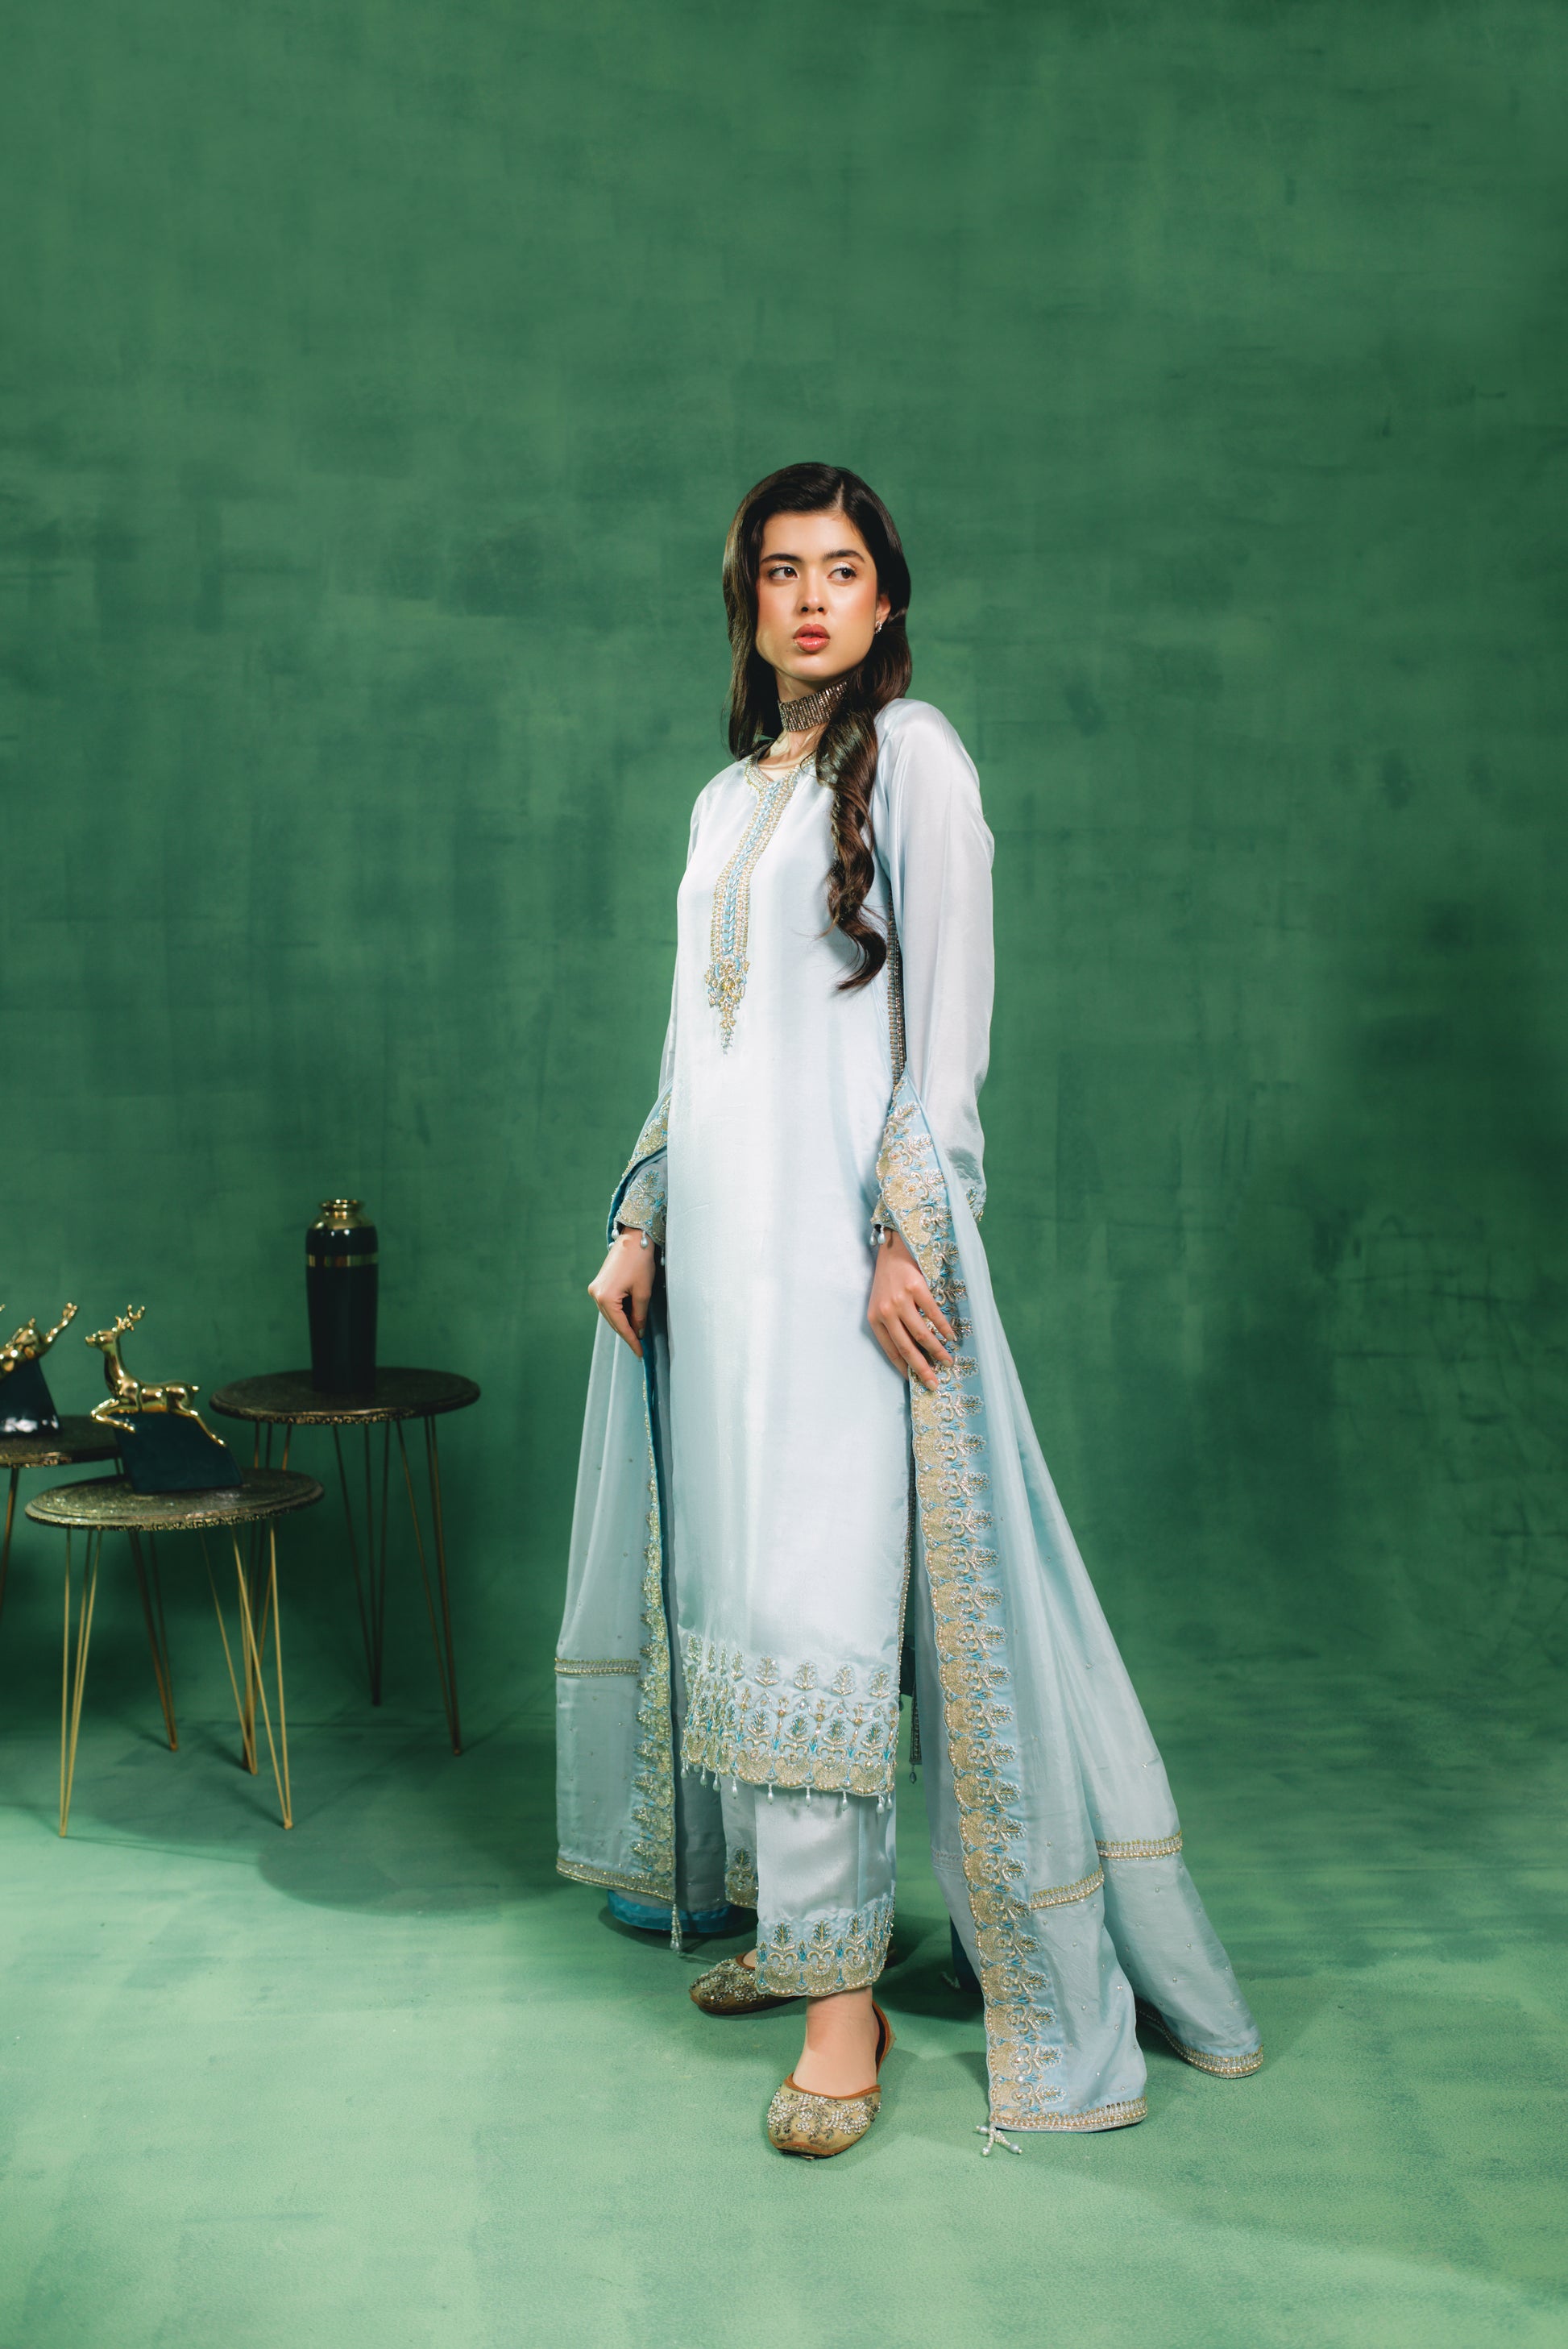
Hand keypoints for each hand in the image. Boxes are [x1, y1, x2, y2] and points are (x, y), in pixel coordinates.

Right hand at [588, 1227, 656, 1358]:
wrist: (634, 1239)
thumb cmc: (640, 1263)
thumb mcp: (643, 1292)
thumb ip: (639, 1315)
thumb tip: (637, 1332)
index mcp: (606, 1297)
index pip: (620, 1326)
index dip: (631, 1341)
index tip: (640, 1353)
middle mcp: (596, 1295)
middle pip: (613, 1321)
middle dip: (627, 1333)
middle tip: (640, 1345)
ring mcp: (595, 1289)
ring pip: (611, 1314)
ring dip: (623, 1322)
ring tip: (638, 1331)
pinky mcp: (599, 1285)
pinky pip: (609, 1305)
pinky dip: (620, 1312)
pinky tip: (630, 1316)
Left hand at [868, 1230, 954, 1391]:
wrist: (892, 1249)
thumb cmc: (888, 1280)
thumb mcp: (882, 1304)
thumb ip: (893, 1325)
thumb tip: (915, 1351)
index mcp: (874, 1319)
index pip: (890, 1351)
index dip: (904, 1368)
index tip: (915, 1382)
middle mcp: (886, 1312)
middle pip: (907, 1347)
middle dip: (922, 1368)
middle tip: (934, 1383)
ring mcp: (900, 1300)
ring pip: (921, 1334)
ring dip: (937, 1351)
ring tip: (948, 1361)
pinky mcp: (915, 1288)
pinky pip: (933, 1314)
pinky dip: (944, 1328)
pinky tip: (951, 1337)